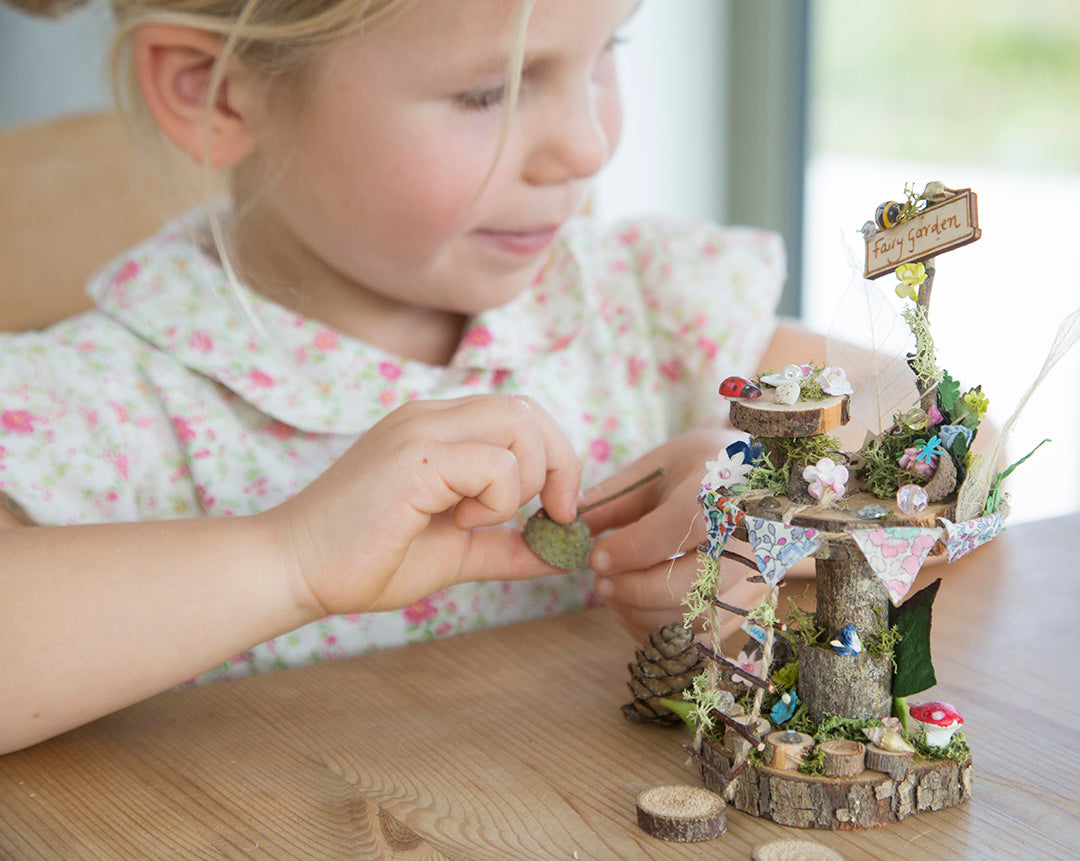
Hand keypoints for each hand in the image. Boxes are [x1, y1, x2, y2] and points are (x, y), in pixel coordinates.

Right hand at [268, 395, 580, 617]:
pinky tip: (457, 524)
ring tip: (478, 520)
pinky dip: (495, 500)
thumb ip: (508, 547)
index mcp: (439, 429)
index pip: (521, 414)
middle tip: (550, 514)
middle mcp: (431, 417)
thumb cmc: (368, 558)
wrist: (297, 570)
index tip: (558, 511)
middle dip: (559, 463)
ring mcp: (420, 430)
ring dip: (522, 483)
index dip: (557, 457)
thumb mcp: (459, 552)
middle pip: (527, 409)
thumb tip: (562, 555)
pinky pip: (493, 463)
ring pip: (518, 424)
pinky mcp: (414, 456)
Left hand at [583, 430, 767, 640]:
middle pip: (691, 583)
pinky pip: (705, 635)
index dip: (632, 549)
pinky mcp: (752, 604)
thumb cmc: (705, 469)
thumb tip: (571, 524)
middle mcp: (749, 538)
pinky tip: (633, 612)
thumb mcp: (660, 468)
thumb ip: (616, 498)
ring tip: (611, 594)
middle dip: (634, 590)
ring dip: (642, 615)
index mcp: (724, 491)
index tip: (595, 556)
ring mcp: (756, 576)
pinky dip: (662, 631)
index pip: (679, 528)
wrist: (766, 484)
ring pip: (697, 616)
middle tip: (599, 582)